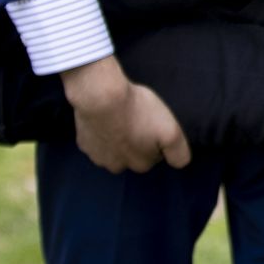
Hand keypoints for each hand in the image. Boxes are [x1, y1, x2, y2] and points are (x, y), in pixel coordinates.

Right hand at [61, 57, 191, 172]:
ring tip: (122, 116)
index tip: (154, 123)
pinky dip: (102, 130)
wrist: (101, 96)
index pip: (154, 156)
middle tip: (138, 118)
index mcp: (140, 164)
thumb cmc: (138, 111)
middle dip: (137, 140)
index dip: (156, 139)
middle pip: (132, 155)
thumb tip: (180, 164)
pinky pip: (96, 139)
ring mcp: (97, 156)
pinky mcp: (83, 143)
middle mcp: (117, 166)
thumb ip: (179, 153)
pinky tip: (106, 116)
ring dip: (118, 137)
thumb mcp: (171, 131)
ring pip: (113, 149)